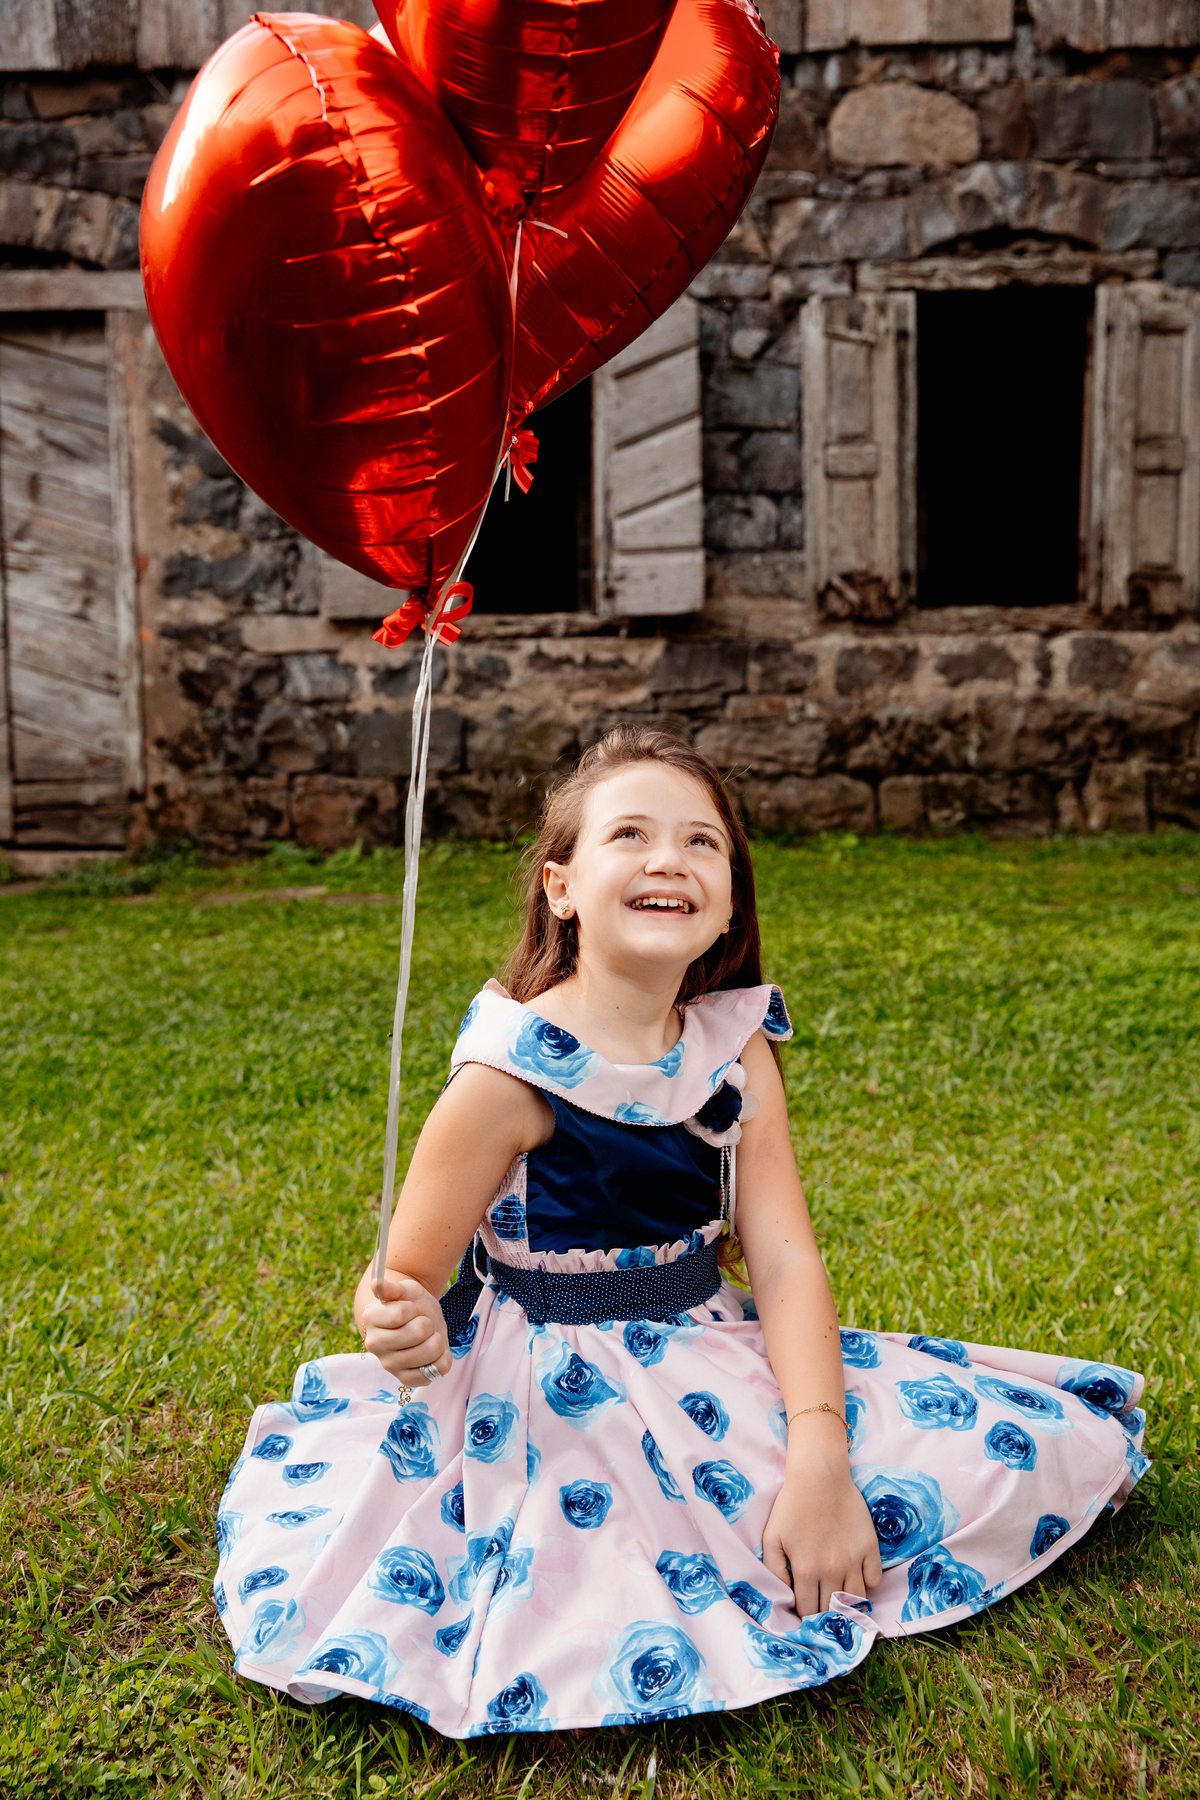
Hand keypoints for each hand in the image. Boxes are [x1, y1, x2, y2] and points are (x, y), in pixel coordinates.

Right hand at [359, 1271, 452, 1385]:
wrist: (417, 1320)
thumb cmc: (410, 1303)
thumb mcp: (406, 1289)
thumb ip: (392, 1288)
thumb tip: (375, 1284)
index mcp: (371, 1318)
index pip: (402, 1313)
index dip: (414, 1308)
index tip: (411, 1309)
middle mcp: (375, 1344)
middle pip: (418, 1333)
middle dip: (427, 1323)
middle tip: (421, 1323)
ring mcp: (389, 1364)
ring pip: (430, 1352)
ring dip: (436, 1340)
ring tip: (427, 1337)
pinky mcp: (404, 1379)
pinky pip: (433, 1373)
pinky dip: (439, 1361)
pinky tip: (431, 1354)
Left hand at [762, 1434, 882, 1616]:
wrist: (819, 1476)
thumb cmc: (791, 1505)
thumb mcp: (772, 1537)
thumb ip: (774, 1570)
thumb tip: (784, 1596)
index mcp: (805, 1570)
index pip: (807, 1610)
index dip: (804, 1615)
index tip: (804, 1612)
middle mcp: (831, 1570)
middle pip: (832, 1610)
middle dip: (825, 1615)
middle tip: (823, 1610)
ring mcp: (854, 1560)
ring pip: (855, 1601)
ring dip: (848, 1605)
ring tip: (841, 1601)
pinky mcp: (870, 1548)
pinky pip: (874, 1580)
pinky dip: (867, 1583)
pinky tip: (856, 1577)